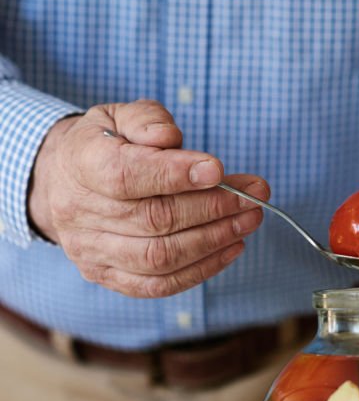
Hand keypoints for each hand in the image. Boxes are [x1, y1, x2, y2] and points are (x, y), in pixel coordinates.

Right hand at [28, 100, 267, 297]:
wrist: (62, 180)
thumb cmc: (104, 144)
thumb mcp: (119, 115)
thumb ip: (146, 120)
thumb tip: (170, 137)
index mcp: (81, 164)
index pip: (126, 175)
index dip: (174, 175)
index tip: (218, 170)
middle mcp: (79, 212)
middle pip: (154, 219)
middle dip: (213, 208)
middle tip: (254, 196)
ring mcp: (90, 250)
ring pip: (159, 257)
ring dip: (214, 241)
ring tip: (249, 221)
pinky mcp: (105, 275)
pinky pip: (157, 285)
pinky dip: (200, 270)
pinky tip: (231, 248)